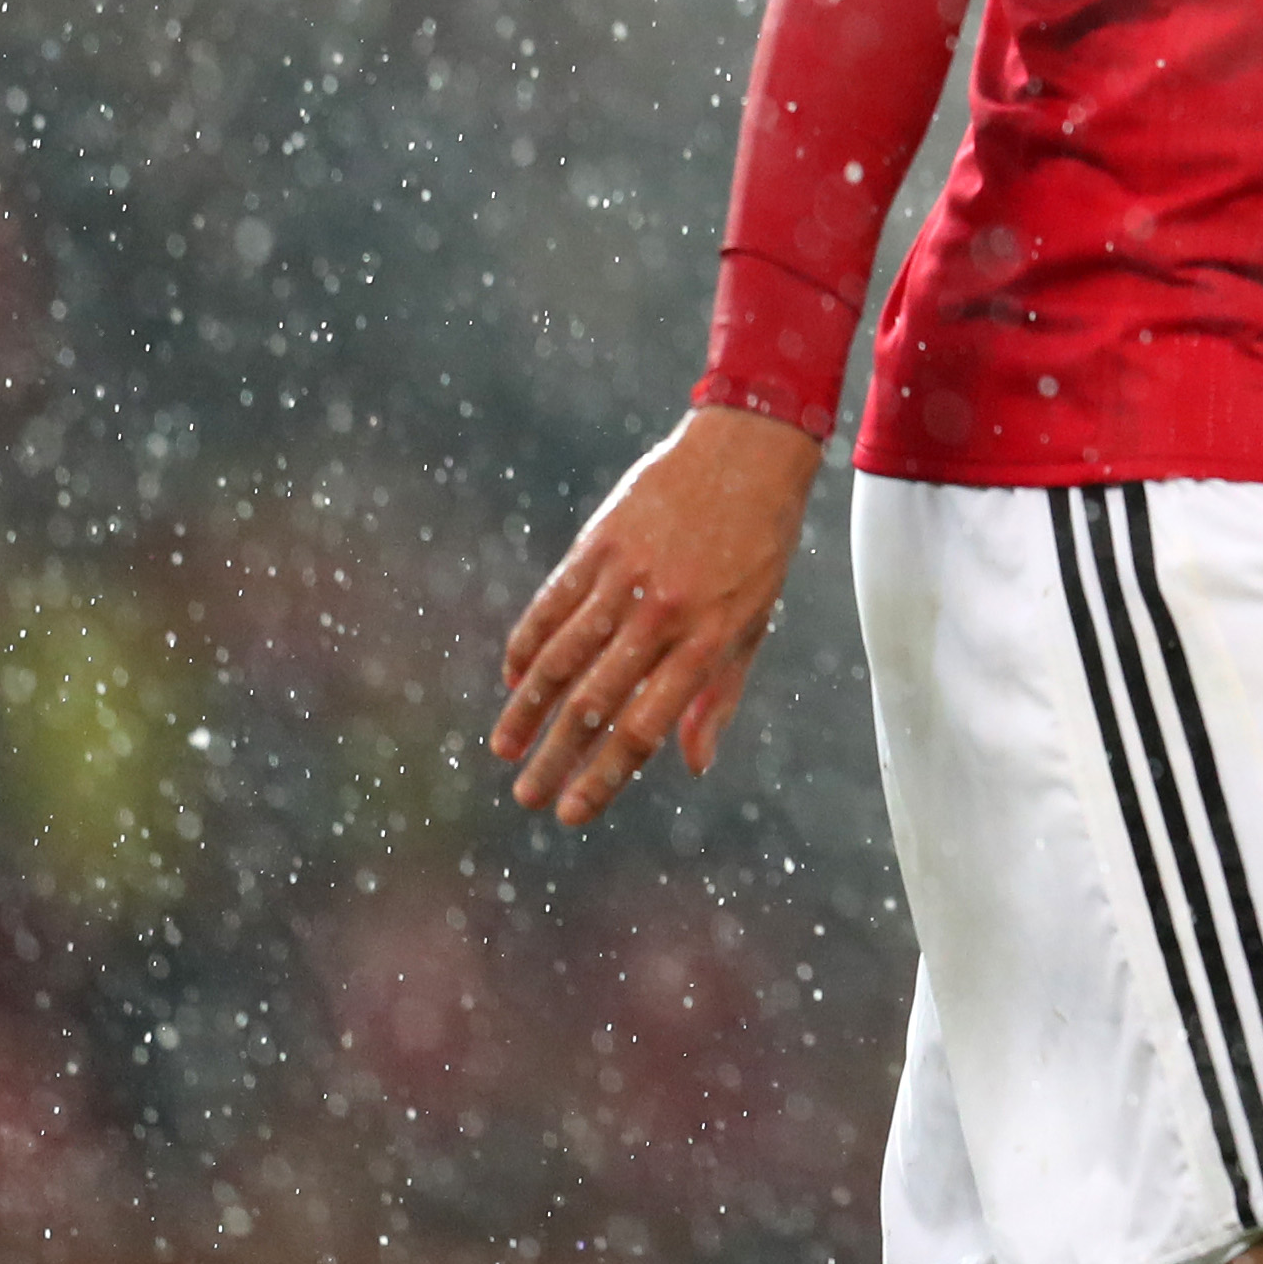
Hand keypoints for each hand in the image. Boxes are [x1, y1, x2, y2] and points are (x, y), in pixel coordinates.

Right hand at [491, 405, 820, 822]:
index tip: (572, 812)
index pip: (644, 728)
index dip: (604, 777)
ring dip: (527, 711)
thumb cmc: (758, 546)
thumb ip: (719, 695)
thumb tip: (692, 765)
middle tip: (526, 797)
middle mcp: (664, 614)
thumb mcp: (755, 621)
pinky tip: (511, 680)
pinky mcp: (599, 543)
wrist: (748, 451)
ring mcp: (627, 577)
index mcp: (708, 640)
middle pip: (594, 702)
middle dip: (555, 758)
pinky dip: (527, 645)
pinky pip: (551, 604)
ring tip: (504, 750)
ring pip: (561, 658)